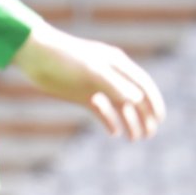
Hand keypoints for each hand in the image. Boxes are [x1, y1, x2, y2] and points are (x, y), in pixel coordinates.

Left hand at [12, 23, 165, 140]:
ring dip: (129, 121)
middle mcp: (111, 75)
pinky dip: (109, 121)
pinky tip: (115, 132)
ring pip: (119, 106)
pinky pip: (101, 110)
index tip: (160, 118)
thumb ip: (115, 85)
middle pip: (134, 98)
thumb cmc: (66, 58)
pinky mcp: (82, 95)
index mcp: (118, 64)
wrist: (35, 56)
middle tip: (149, 135)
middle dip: (144, 116)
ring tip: (135, 139)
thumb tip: (138, 100)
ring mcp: (97, 86)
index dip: (153, 101)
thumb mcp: (91, 71)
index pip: (143, 84)